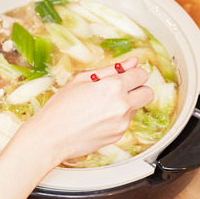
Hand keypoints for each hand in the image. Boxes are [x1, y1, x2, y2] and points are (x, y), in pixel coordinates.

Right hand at [6, 57, 152, 167]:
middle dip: (137, 89)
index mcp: (114, 86)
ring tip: (100, 107)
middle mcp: (123, 105)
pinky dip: (116, 119)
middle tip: (119, 91)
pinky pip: (124, 122)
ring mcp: (122, 122)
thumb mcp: (82, 80)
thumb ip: (111, 69)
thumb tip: (132, 62)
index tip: (124, 76)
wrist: (51, 136)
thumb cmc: (61, 107)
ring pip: (136, 108)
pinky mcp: (118, 136)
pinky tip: (97, 118)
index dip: (132, 74)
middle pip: (148, 93)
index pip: (141, 75)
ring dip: (125, 105)